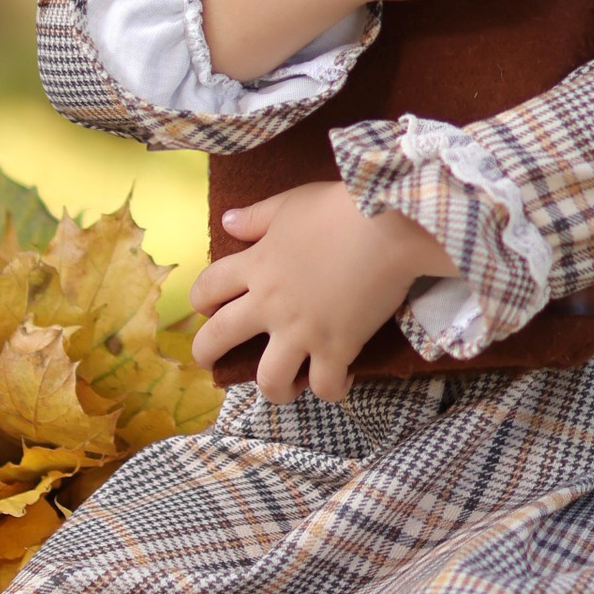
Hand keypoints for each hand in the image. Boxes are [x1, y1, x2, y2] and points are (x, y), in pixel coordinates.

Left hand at [189, 181, 452, 402]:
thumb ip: (257, 217)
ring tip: (285, 383)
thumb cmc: (341, 208)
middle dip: (207, 354)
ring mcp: (302, 331)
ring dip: (273, 388)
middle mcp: (270, 304)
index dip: (201, 301)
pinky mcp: (337, 348)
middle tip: (213, 360)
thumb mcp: (291, 204)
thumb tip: (227, 222)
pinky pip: (325, 387)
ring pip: (269, 380)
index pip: (207, 289)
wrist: (392, 226)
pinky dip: (332, 389)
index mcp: (255, 266)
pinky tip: (340, 378)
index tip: (209, 307)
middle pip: (218, 339)